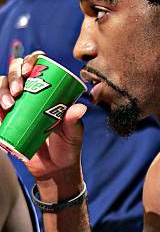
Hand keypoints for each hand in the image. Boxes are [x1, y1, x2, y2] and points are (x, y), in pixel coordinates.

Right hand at [0, 52, 86, 183]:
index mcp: (48, 90)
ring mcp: (16, 106)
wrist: (55, 170)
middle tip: (18, 90)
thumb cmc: (68, 148)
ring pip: (1, 86)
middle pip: (15, 72)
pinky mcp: (5, 121)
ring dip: (1, 90)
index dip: (30, 61)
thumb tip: (79, 108)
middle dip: (13, 75)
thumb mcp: (73, 134)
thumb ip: (74, 122)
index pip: (36, 65)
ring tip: (8, 105)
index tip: (28, 70)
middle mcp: (30, 94)